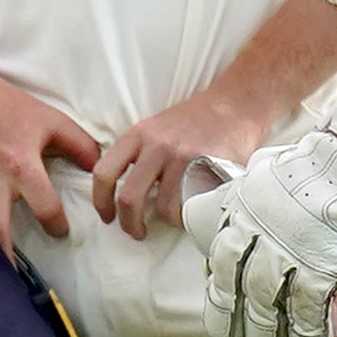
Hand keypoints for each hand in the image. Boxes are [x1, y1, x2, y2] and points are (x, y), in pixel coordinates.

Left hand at [92, 81, 281, 240]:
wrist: (237, 103)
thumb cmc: (195, 121)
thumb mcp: (156, 129)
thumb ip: (138, 155)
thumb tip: (121, 194)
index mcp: (138, 135)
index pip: (104, 172)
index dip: (100, 201)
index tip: (107, 217)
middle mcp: (157, 145)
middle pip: (130, 198)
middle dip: (130, 224)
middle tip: (137, 233)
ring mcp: (183, 157)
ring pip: (164, 206)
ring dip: (168, 221)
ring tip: (174, 220)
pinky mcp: (209, 167)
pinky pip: (193, 204)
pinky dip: (192, 214)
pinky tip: (195, 210)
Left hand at [196, 129, 336, 336]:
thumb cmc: (325, 165)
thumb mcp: (270, 171)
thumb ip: (249, 196)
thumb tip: (235, 212)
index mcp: (241, 212)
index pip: (217, 265)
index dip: (220, 295)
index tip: (226, 311)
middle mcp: (255, 236)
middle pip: (236, 293)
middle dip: (240, 324)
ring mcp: (285, 254)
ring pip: (266, 310)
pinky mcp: (318, 270)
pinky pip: (307, 316)